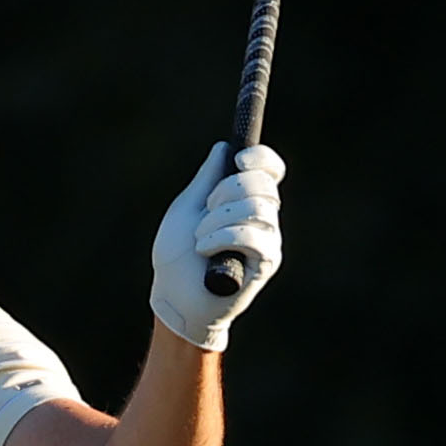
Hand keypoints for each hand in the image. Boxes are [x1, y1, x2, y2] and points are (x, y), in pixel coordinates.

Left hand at [147, 144, 284, 349]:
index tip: (239, 160)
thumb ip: (207, 179)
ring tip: (200, 238)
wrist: (175, 298)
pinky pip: (255, 236)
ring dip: (219, 219)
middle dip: (227, 191)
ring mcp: (268, 239)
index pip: (270, 169)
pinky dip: (224, 237)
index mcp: (244, 200)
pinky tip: (205, 249)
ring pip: (259, 208)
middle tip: (206, 211)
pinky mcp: (267, 262)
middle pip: (264, 183)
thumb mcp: (187, 208)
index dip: (261, 158)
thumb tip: (224, 146)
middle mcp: (262, 218)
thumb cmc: (177, 256)